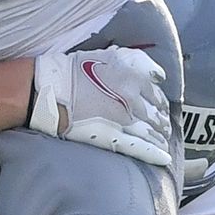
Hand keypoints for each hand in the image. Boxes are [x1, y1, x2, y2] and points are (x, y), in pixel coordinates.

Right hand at [28, 46, 173, 166]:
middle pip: (156, 114)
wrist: (51, 89)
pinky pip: (141, 148)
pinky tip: (164, 158)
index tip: (160, 106)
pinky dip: (155, 154)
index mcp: (133, 78)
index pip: (156, 93)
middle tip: (163, 125)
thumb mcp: (108, 56)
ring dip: (160, 136)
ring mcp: (125, 121)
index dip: (160, 101)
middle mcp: (133, 99)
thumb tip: (155, 74)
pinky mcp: (114, 138)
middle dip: (161, 120)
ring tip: (163, 140)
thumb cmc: (74, 70)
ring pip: (152, 132)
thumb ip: (135, 62)